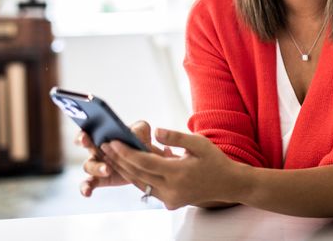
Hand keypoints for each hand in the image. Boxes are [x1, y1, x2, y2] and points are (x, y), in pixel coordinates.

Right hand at [77, 121, 174, 196]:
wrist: (147, 161)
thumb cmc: (140, 141)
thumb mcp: (142, 131)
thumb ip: (138, 129)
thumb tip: (133, 134)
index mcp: (102, 134)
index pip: (87, 131)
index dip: (83, 133)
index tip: (85, 136)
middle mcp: (96, 149)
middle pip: (86, 146)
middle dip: (85, 144)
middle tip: (91, 144)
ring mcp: (97, 165)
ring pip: (88, 166)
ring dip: (96, 168)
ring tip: (108, 170)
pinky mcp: (101, 179)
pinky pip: (88, 184)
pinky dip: (86, 188)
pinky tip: (87, 193)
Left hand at [101, 128, 241, 209]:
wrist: (228, 184)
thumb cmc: (214, 161)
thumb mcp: (199, 143)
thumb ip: (175, 137)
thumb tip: (155, 130)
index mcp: (177, 173)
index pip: (143, 162)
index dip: (125, 152)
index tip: (112, 141)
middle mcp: (171, 189)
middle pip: (137, 174)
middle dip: (118, 160)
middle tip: (104, 146)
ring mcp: (170, 198)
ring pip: (139, 183)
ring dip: (123, 169)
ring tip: (109, 155)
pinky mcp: (170, 202)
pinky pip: (147, 189)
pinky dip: (136, 177)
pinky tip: (126, 167)